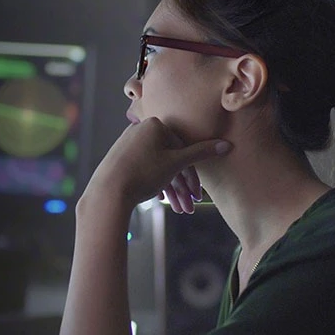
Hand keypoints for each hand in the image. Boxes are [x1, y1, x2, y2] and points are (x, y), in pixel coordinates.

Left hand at [84, 117, 230, 211]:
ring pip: (157, 166)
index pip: (182, 150)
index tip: (198, 195)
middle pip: (170, 159)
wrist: (107, 191)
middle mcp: (140, 129)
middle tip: (188, 207)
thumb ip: (201, 153)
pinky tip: (159, 198)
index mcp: (155, 124)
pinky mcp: (120, 157)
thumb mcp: (176, 163)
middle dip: (181, 186)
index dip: (192, 176)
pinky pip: (143, 168)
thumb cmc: (143, 173)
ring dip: (170, 189)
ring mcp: (128, 143)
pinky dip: (154, 183)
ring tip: (177, 209)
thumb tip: (226, 145)